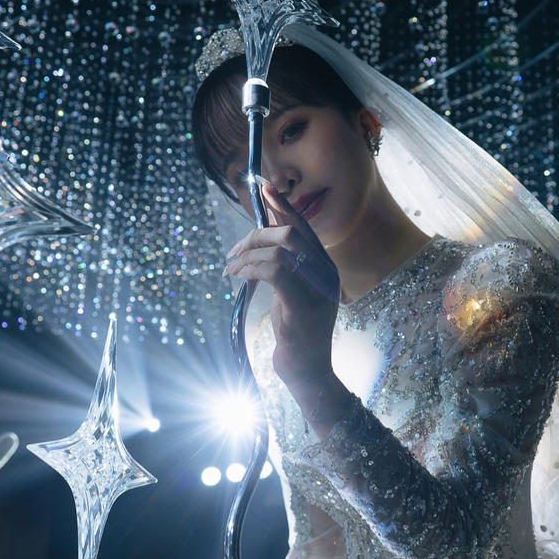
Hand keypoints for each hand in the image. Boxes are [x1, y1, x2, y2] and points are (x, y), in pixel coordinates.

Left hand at [224, 181, 340, 389]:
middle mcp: (326, 274)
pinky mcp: (303, 307)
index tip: (264, 187)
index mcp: (325, 267)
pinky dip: (252, 269)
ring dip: (248, 254)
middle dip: (256, 234)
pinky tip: (238, 277)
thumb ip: (284, 261)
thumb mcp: (292, 290)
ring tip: (231, 269)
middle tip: (234, 251)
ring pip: (282, 249)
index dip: (283, 205)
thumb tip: (266, 229)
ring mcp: (318, 290)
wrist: (308, 371)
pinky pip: (276, 272)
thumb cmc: (296, 330)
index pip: (304, 227)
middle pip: (291, 233)